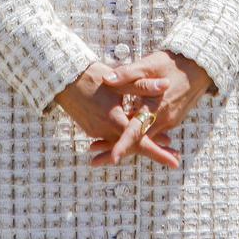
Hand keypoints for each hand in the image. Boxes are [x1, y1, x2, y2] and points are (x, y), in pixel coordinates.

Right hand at [54, 61, 179, 168]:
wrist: (63, 78)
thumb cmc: (92, 76)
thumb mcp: (119, 80)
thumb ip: (142, 85)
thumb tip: (165, 84)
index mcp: (114, 119)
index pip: (140, 141)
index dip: (159, 152)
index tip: (175, 161)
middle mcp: (105, 130)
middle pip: (133, 145)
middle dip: (153, 148)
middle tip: (173, 149)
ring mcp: (96, 131)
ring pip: (121, 141)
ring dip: (139, 141)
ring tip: (161, 140)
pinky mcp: (91, 128)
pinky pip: (110, 137)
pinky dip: (123, 137)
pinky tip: (133, 130)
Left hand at [89, 50, 214, 167]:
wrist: (198, 67)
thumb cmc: (171, 63)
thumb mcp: (148, 64)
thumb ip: (127, 73)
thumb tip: (106, 79)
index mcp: (155, 106)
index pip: (136, 130)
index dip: (123, 144)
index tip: (112, 158)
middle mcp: (162, 119)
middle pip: (137, 140)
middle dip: (115, 148)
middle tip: (93, 155)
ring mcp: (168, 121)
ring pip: (144, 137)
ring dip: (125, 142)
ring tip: (100, 146)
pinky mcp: (170, 120)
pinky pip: (152, 130)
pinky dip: (138, 135)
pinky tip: (124, 133)